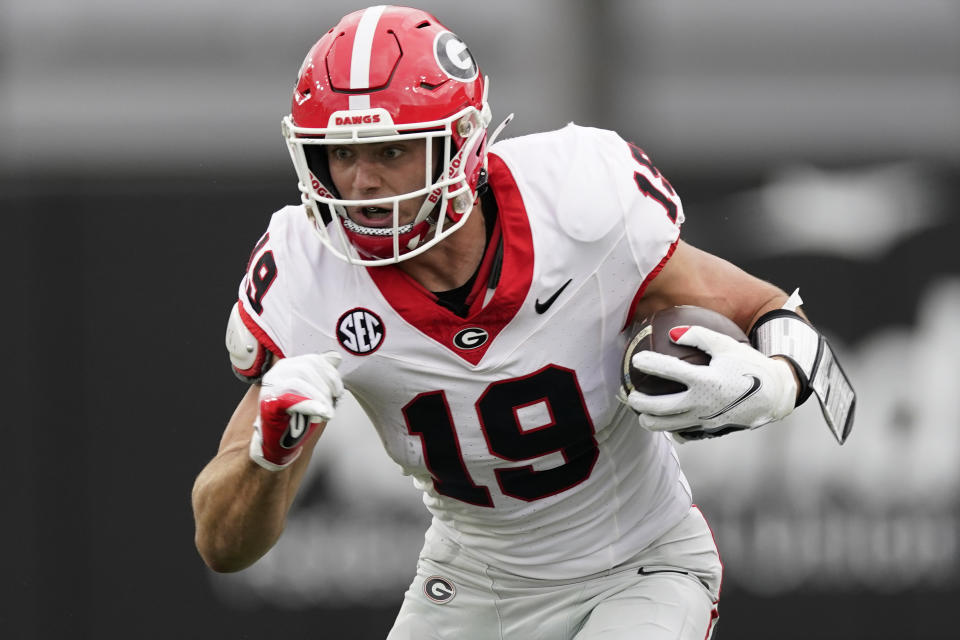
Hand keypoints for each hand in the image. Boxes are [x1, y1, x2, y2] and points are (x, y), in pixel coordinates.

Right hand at [249, 352, 343, 470]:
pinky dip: (309, 405)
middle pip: (307, 369)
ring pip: (299, 382)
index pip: (313, 360)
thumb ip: (321, 375)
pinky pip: (290, 399)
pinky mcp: (268, 404)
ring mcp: (270, 387)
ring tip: (326, 413)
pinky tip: (321, 412)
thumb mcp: (311, 392)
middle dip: (325, 388)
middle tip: (331, 404)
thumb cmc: (294, 417)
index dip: (330, 374)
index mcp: (287, 367)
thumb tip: (335, 358)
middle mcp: (277, 373)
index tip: (338, 390)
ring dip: (320, 398)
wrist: (276, 441)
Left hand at [625, 325, 795, 438]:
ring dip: (650, 421)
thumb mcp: (727, 345)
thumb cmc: (749, 365)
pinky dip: (671, 429)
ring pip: (669, 426)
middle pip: (661, 407)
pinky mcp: (710, 431)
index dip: (650, 364)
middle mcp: (703, 404)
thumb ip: (700, 336)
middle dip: (640, 402)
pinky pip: (685, 432)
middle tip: (629, 395)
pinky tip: (664, 424)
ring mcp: (705, 421)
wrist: (774, 396)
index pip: (670, 371)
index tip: (636, 359)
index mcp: (706, 380)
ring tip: (640, 415)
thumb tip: (672, 332)